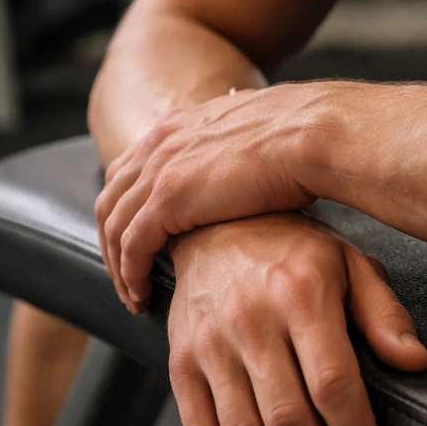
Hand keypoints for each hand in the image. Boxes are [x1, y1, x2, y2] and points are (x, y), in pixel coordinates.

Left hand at [97, 85, 318, 310]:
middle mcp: (158, 145)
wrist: (316, 134)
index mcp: (176, 128)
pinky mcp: (168, 199)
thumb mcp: (253, 136)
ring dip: (119, 267)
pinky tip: (142, 294)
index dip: (124, 211)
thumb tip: (250, 160)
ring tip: (133, 297)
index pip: (126, 173)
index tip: (133, 244)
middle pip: (110, 201)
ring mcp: (159, 171)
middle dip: (111, 244)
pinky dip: (131, 273)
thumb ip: (235, 149)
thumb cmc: (306, 139)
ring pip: (114, 227)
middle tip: (124, 278)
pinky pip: (132, 245)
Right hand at [166, 213, 426, 425]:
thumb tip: (413, 361)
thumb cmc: (285, 249)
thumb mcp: (347, 262)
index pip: (332, 386)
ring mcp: (207, 344)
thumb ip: (383, 312)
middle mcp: (248, 321)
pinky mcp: (179, 361)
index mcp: (298, 295)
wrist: (209, 227)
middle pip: (288, 422)